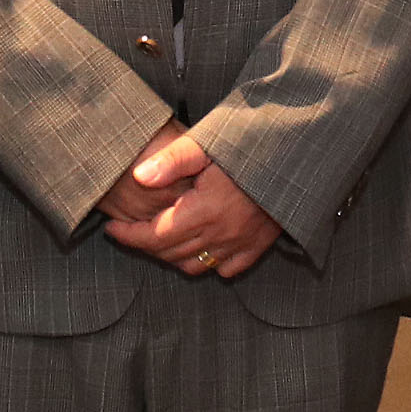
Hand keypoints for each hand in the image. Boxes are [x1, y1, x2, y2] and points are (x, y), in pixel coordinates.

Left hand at [101, 131, 280, 279]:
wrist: (299, 155)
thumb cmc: (252, 144)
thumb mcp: (209, 143)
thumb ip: (172, 160)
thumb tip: (138, 176)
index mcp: (205, 210)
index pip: (155, 236)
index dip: (129, 236)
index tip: (111, 229)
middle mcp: (222, 234)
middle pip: (171, 253)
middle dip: (144, 245)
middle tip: (129, 231)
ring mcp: (242, 243)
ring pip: (196, 265)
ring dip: (172, 256)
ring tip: (157, 239)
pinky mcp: (259, 245)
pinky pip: (227, 268)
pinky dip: (208, 263)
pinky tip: (198, 247)